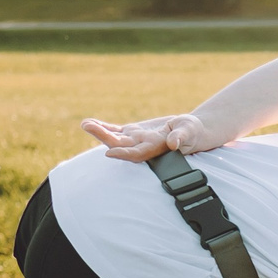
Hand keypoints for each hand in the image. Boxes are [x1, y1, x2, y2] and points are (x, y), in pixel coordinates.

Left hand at [79, 112, 219, 161]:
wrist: (190, 131)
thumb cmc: (192, 132)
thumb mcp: (189, 131)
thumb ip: (181, 136)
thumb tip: (173, 143)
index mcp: (155, 148)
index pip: (137, 154)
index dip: (123, 154)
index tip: (109, 152)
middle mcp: (142, 146)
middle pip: (120, 145)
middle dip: (104, 137)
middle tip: (89, 126)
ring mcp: (136, 139)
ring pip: (114, 137)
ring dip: (99, 132)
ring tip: (85, 124)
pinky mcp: (133, 132)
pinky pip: (115, 130)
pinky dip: (103, 127)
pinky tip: (90, 123)